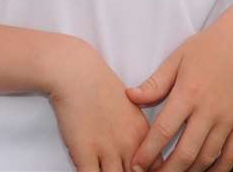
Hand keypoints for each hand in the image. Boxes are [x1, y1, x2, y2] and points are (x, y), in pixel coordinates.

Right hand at [45, 38, 148, 170]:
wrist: (75, 70)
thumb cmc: (100, 85)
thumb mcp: (130, 106)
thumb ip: (138, 134)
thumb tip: (143, 158)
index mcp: (142, 134)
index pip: (157, 168)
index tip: (138, 169)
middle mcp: (128, 145)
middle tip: (122, 169)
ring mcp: (106, 150)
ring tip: (106, 171)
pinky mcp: (84, 152)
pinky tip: (89, 170)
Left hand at [127, 9, 232, 171]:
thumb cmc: (205, 48)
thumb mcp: (176, 60)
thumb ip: (155, 84)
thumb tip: (130, 97)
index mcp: (188, 93)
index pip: (164, 130)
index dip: (149, 151)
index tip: (137, 165)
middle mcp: (209, 110)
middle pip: (185, 152)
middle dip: (166, 170)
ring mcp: (228, 120)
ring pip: (207, 158)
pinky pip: (230, 156)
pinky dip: (217, 169)